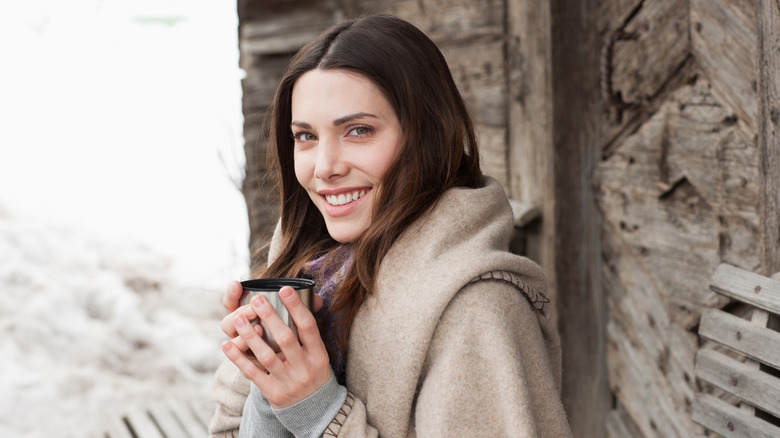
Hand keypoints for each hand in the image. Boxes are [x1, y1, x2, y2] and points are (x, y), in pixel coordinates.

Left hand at [222, 286, 331, 408]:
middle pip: (285, 339)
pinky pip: (253, 374)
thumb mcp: (319, 354)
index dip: (296, 307)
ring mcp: (288, 381)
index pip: (308, 327)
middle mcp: (304, 368)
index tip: (284, 289)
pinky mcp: (273, 392)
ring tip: (238, 319)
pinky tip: (226, 345)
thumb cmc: (313, 372)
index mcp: (318, 354)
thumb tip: (311, 298)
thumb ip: (308, 331)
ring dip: (250, 336)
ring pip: (266, 356)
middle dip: (270, 317)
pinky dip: (238, 359)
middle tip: (256, 299)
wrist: (314, 410)